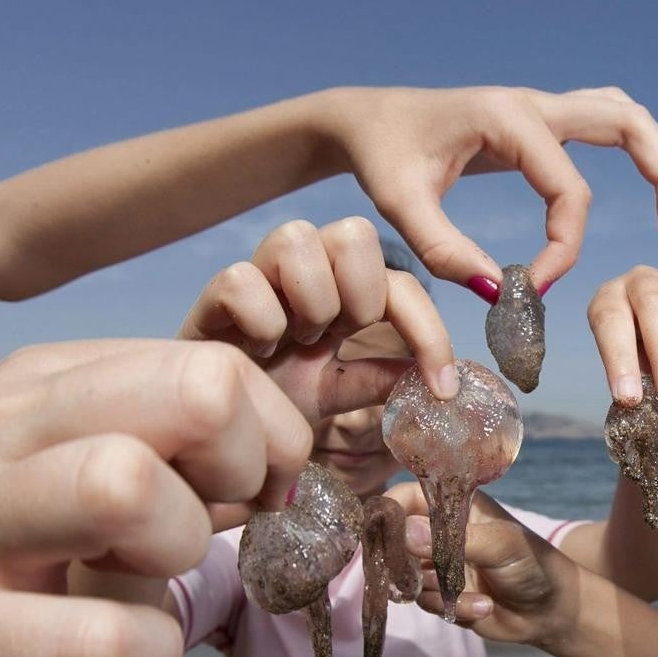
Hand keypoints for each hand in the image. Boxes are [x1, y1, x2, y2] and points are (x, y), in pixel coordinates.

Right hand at [0, 339, 310, 656]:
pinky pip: (102, 640)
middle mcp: (8, 431)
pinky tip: (129, 645)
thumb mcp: (58, 437)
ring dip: (180, 543)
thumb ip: (161, 430)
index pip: (215, 365)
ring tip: (148, 568)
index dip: (266, 432)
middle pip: (195, 394)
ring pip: (129, 486)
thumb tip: (277, 467)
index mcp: (50, 379)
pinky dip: (148, 649)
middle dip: (243, 463)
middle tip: (218, 515)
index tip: (248, 482)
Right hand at [178, 216, 457, 403]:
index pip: (402, 284)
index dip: (429, 331)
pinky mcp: (215, 293)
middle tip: (339, 338)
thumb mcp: (338, 394)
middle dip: (358, 296)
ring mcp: (260, 275)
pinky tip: (257, 353)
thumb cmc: (273, 401)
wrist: (215, 424)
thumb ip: (379, 380)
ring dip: (308, 302)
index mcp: (346, 291)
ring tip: (295, 342)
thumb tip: (436, 382)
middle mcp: (307, 271)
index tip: (442, 387)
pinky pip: (242, 278)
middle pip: (355, 232)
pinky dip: (259, 322)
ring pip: (297, 237)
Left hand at [314, 86, 657, 297]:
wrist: (365, 119)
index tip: (531, 290)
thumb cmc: (380, 155)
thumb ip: (445, 251)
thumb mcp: (399, 205)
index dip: (563, 249)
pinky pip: (605, 122)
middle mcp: (533, 105)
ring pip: (625, 115)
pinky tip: (647, 186)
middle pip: (628, 123)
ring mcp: (540, 108)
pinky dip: (636, 149)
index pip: (568, 190)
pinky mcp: (539, 122)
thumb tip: (498, 293)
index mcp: (506, 119)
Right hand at [385, 483, 580, 646]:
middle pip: (396, 538)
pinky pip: (426, 603)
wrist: (551, 610)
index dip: (391, 511)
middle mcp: (440, 533)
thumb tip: (406, 532)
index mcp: (454, 506)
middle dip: (406, 561)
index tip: (382, 533)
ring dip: (436, 589)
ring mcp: (438, 565)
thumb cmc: (532, 563)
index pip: (408, 497)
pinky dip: (452, 608)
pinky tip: (483, 607)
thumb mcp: (501, 545)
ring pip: (408, 577)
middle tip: (426, 572)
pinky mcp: (441, 595)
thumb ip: (455, 540)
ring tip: (470, 592)